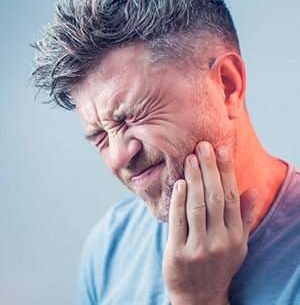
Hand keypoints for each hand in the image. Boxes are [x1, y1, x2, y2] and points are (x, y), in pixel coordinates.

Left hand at [162, 141, 257, 304]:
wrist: (200, 296)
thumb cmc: (219, 264)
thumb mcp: (239, 244)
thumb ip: (245, 217)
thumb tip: (253, 189)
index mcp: (236, 236)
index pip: (233, 197)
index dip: (227, 171)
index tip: (222, 149)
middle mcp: (221, 241)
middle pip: (216, 198)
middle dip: (210, 169)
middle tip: (203, 145)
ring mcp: (199, 248)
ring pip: (197, 207)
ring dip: (194, 180)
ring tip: (190, 158)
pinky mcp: (179, 253)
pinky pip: (178, 222)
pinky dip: (178, 200)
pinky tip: (178, 183)